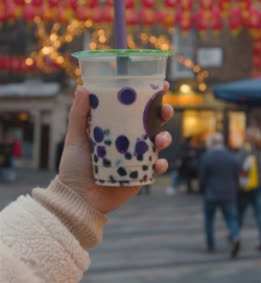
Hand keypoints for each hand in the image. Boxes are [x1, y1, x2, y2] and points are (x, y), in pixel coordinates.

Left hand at [59, 82, 172, 213]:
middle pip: (153, 121)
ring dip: (165, 138)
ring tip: (160, 140)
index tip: (162, 84)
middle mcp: (129, 139)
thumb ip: (78, 114)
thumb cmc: (73, 166)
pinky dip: (160, 164)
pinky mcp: (141, 174)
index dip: (150, 94)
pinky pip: (156, 167)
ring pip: (159, 142)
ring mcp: (137, 156)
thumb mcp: (75, 137)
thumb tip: (81, 88)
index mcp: (116, 126)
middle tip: (165, 110)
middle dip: (164, 113)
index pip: (135, 106)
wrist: (77, 198)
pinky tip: (158, 163)